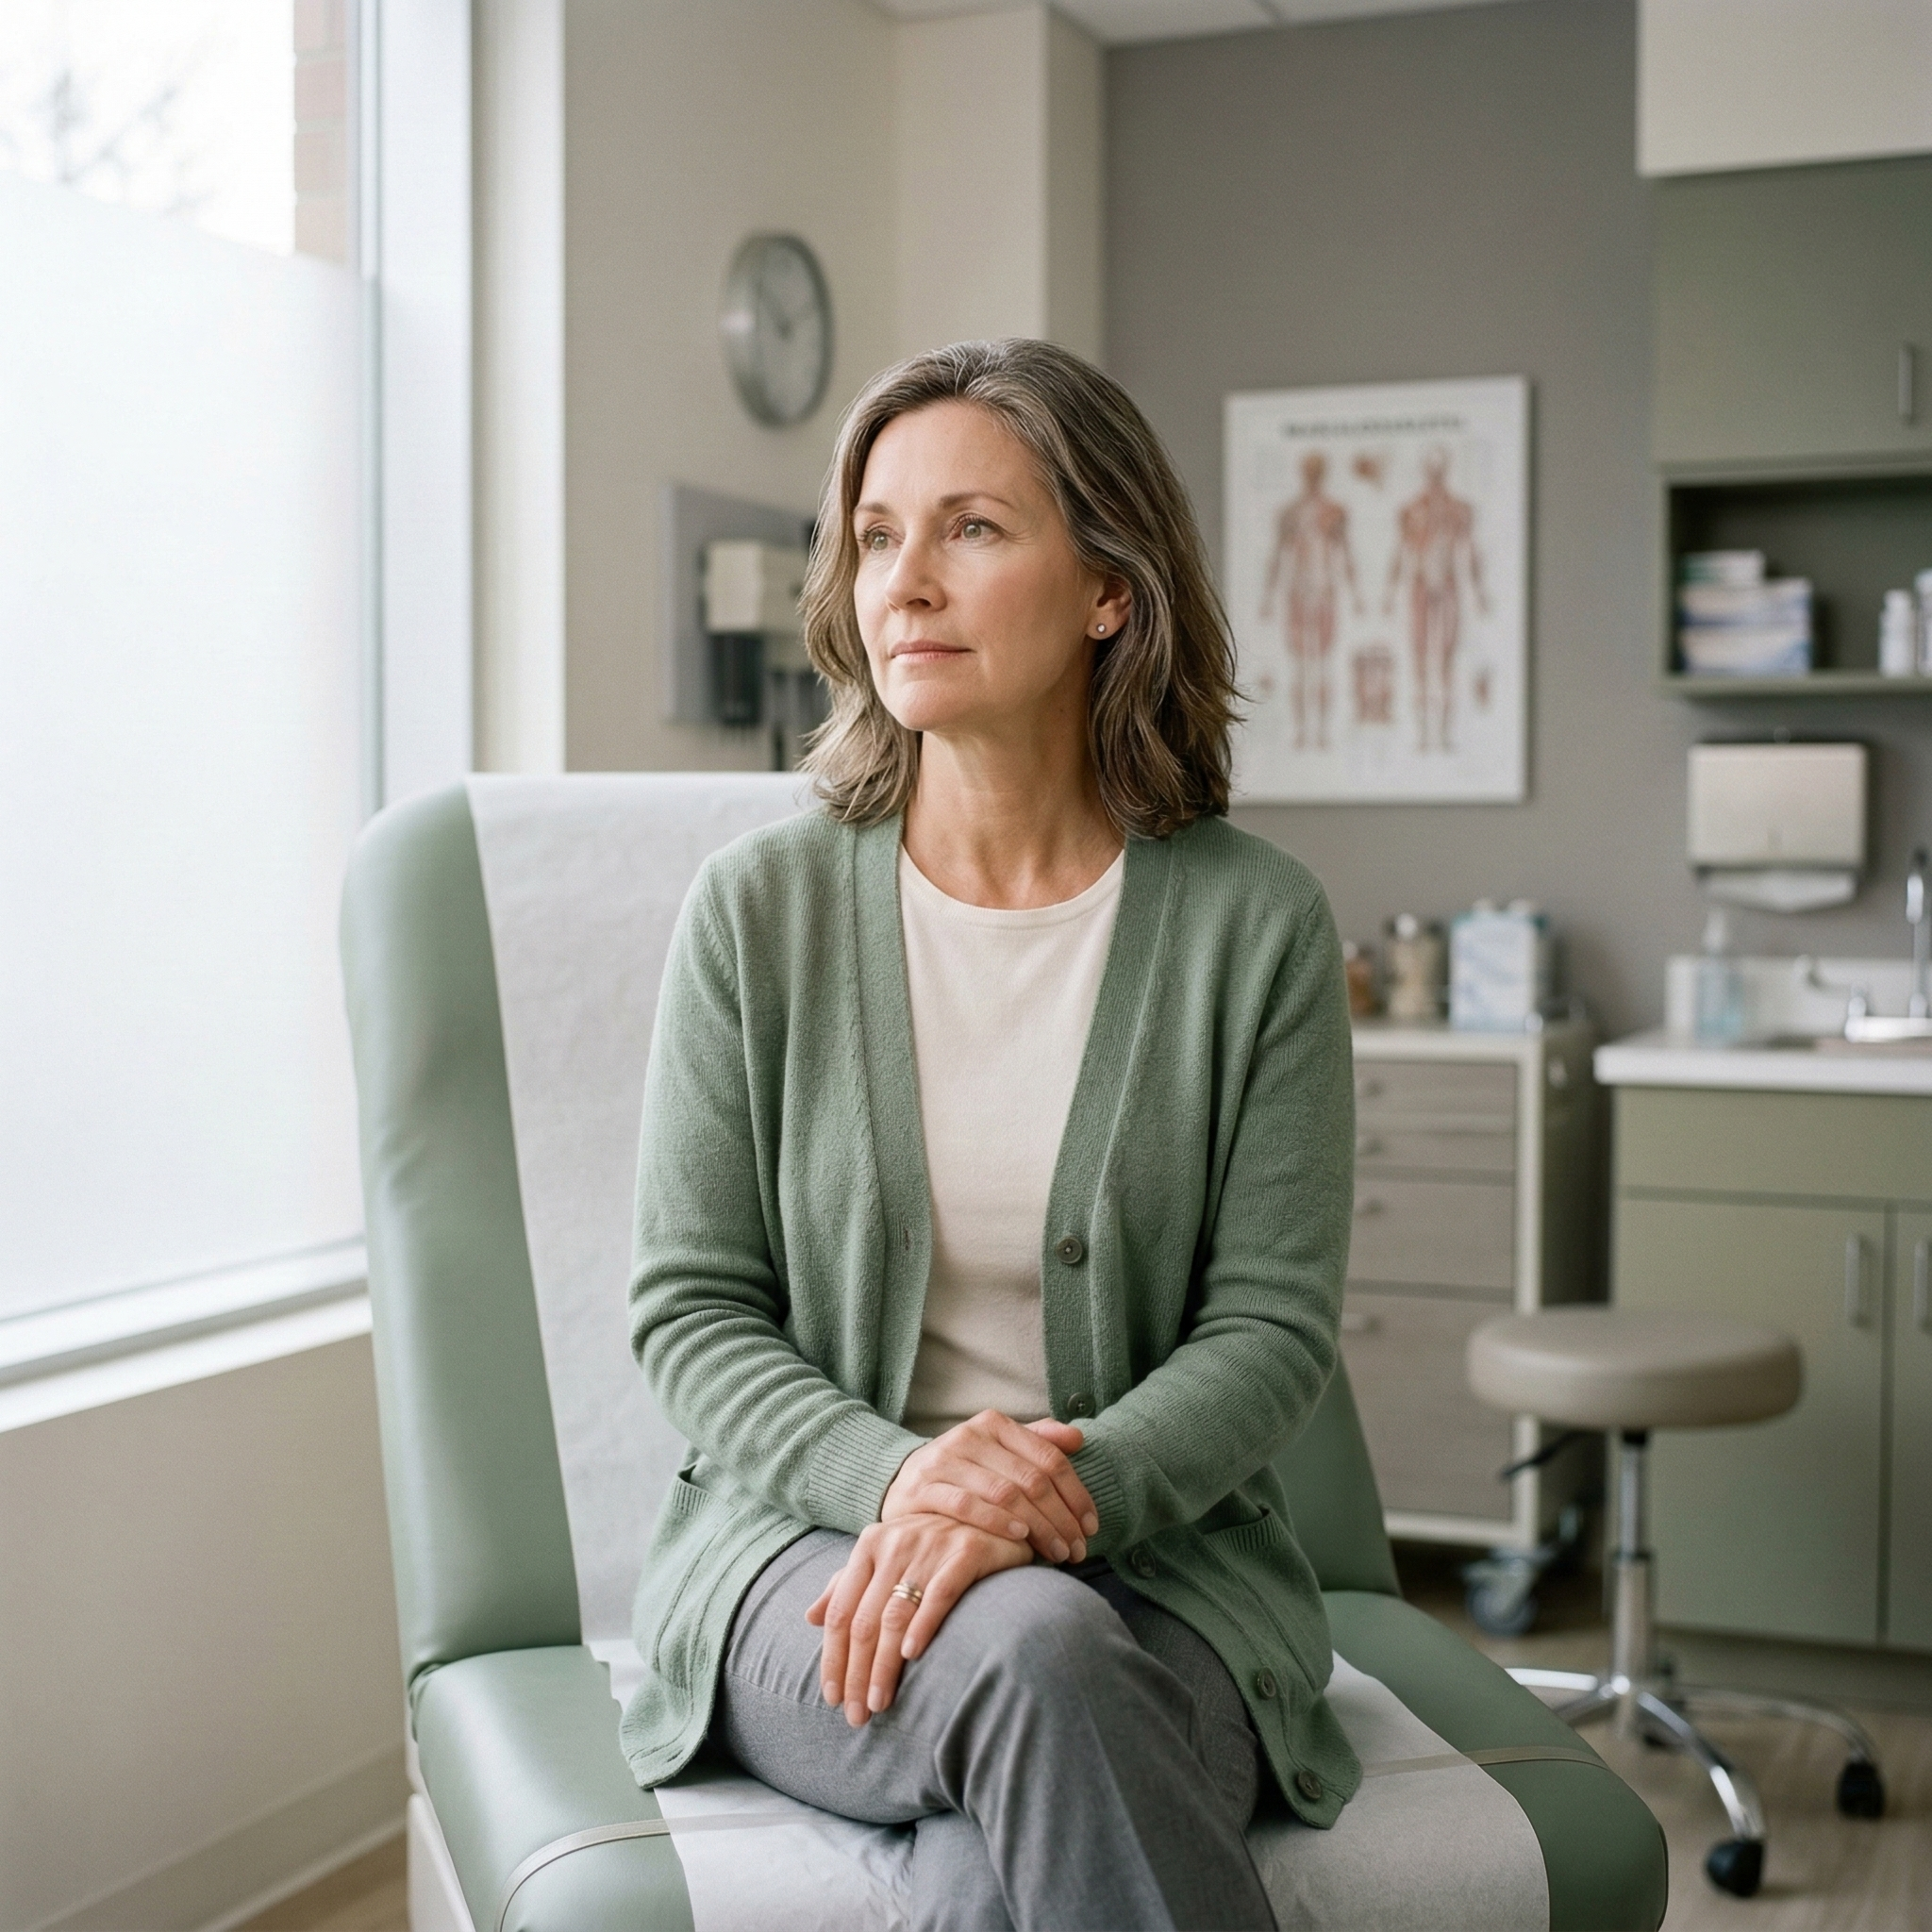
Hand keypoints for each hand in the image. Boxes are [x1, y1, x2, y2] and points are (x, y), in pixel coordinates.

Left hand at [807, 1514, 1030, 1725]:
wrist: (990, 1513)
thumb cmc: (931, 1544)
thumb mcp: (885, 1558)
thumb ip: (847, 1584)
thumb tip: (810, 1617)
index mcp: (869, 1545)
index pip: (842, 1611)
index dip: (833, 1657)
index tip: (832, 1697)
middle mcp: (895, 1543)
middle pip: (865, 1620)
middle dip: (856, 1673)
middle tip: (857, 1715)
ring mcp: (931, 1546)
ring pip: (896, 1615)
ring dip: (883, 1664)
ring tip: (878, 1702)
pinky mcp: (966, 1552)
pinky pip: (940, 1594)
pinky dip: (923, 1625)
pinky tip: (912, 1656)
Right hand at [882, 1410, 1097, 1562]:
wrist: (902, 1483)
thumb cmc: (964, 1472)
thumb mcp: (998, 1451)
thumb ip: (1036, 1442)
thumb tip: (1078, 1438)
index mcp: (994, 1424)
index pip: (1049, 1458)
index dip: (1076, 1494)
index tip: (1091, 1527)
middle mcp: (970, 1436)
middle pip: (1031, 1480)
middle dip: (1061, 1519)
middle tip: (1077, 1550)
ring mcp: (944, 1461)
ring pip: (1004, 1493)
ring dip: (1037, 1527)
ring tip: (1056, 1553)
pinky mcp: (922, 1487)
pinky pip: (966, 1505)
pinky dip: (996, 1522)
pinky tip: (1018, 1539)